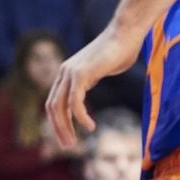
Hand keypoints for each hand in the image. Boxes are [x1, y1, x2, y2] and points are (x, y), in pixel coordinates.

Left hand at [45, 28, 141, 147]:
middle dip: (58, 129)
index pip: (54, 103)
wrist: (127, 33)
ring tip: (75, 142)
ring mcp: (70, 72)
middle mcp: (64, 72)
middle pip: (52, 107)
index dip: (58, 122)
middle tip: (67, 146)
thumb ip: (90, 81)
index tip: (68, 137)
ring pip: (60, 107)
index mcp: (66, 73)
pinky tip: (90, 126)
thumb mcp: (100, 70)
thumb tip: (88, 90)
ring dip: (66, 127)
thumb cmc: (120, 50)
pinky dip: (81, 117)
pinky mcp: (80, 74)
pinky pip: (75, 102)